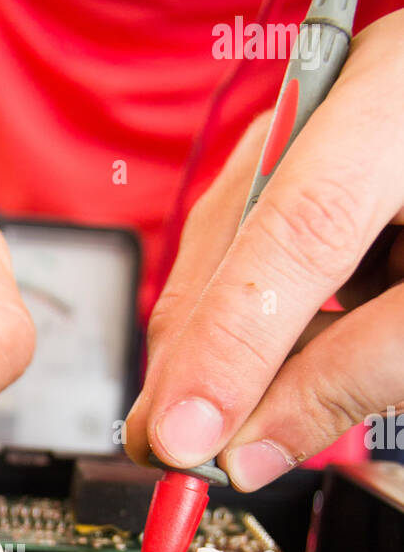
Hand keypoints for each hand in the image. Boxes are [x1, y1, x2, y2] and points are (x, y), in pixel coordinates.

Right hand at [125, 10, 403, 489]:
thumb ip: (358, 376)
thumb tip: (253, 450)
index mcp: (399, 103)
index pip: (298, 229)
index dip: (228, 345)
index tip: (185, 437)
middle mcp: (338, 94)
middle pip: (234, 238)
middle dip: (194, 359)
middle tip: (171, 456)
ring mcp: (307, 124)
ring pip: (222, 250)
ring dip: (214, 351)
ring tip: (220, 434)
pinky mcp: (298, 164)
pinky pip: (243, 251)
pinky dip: (246, 327)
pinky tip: (256, 383)